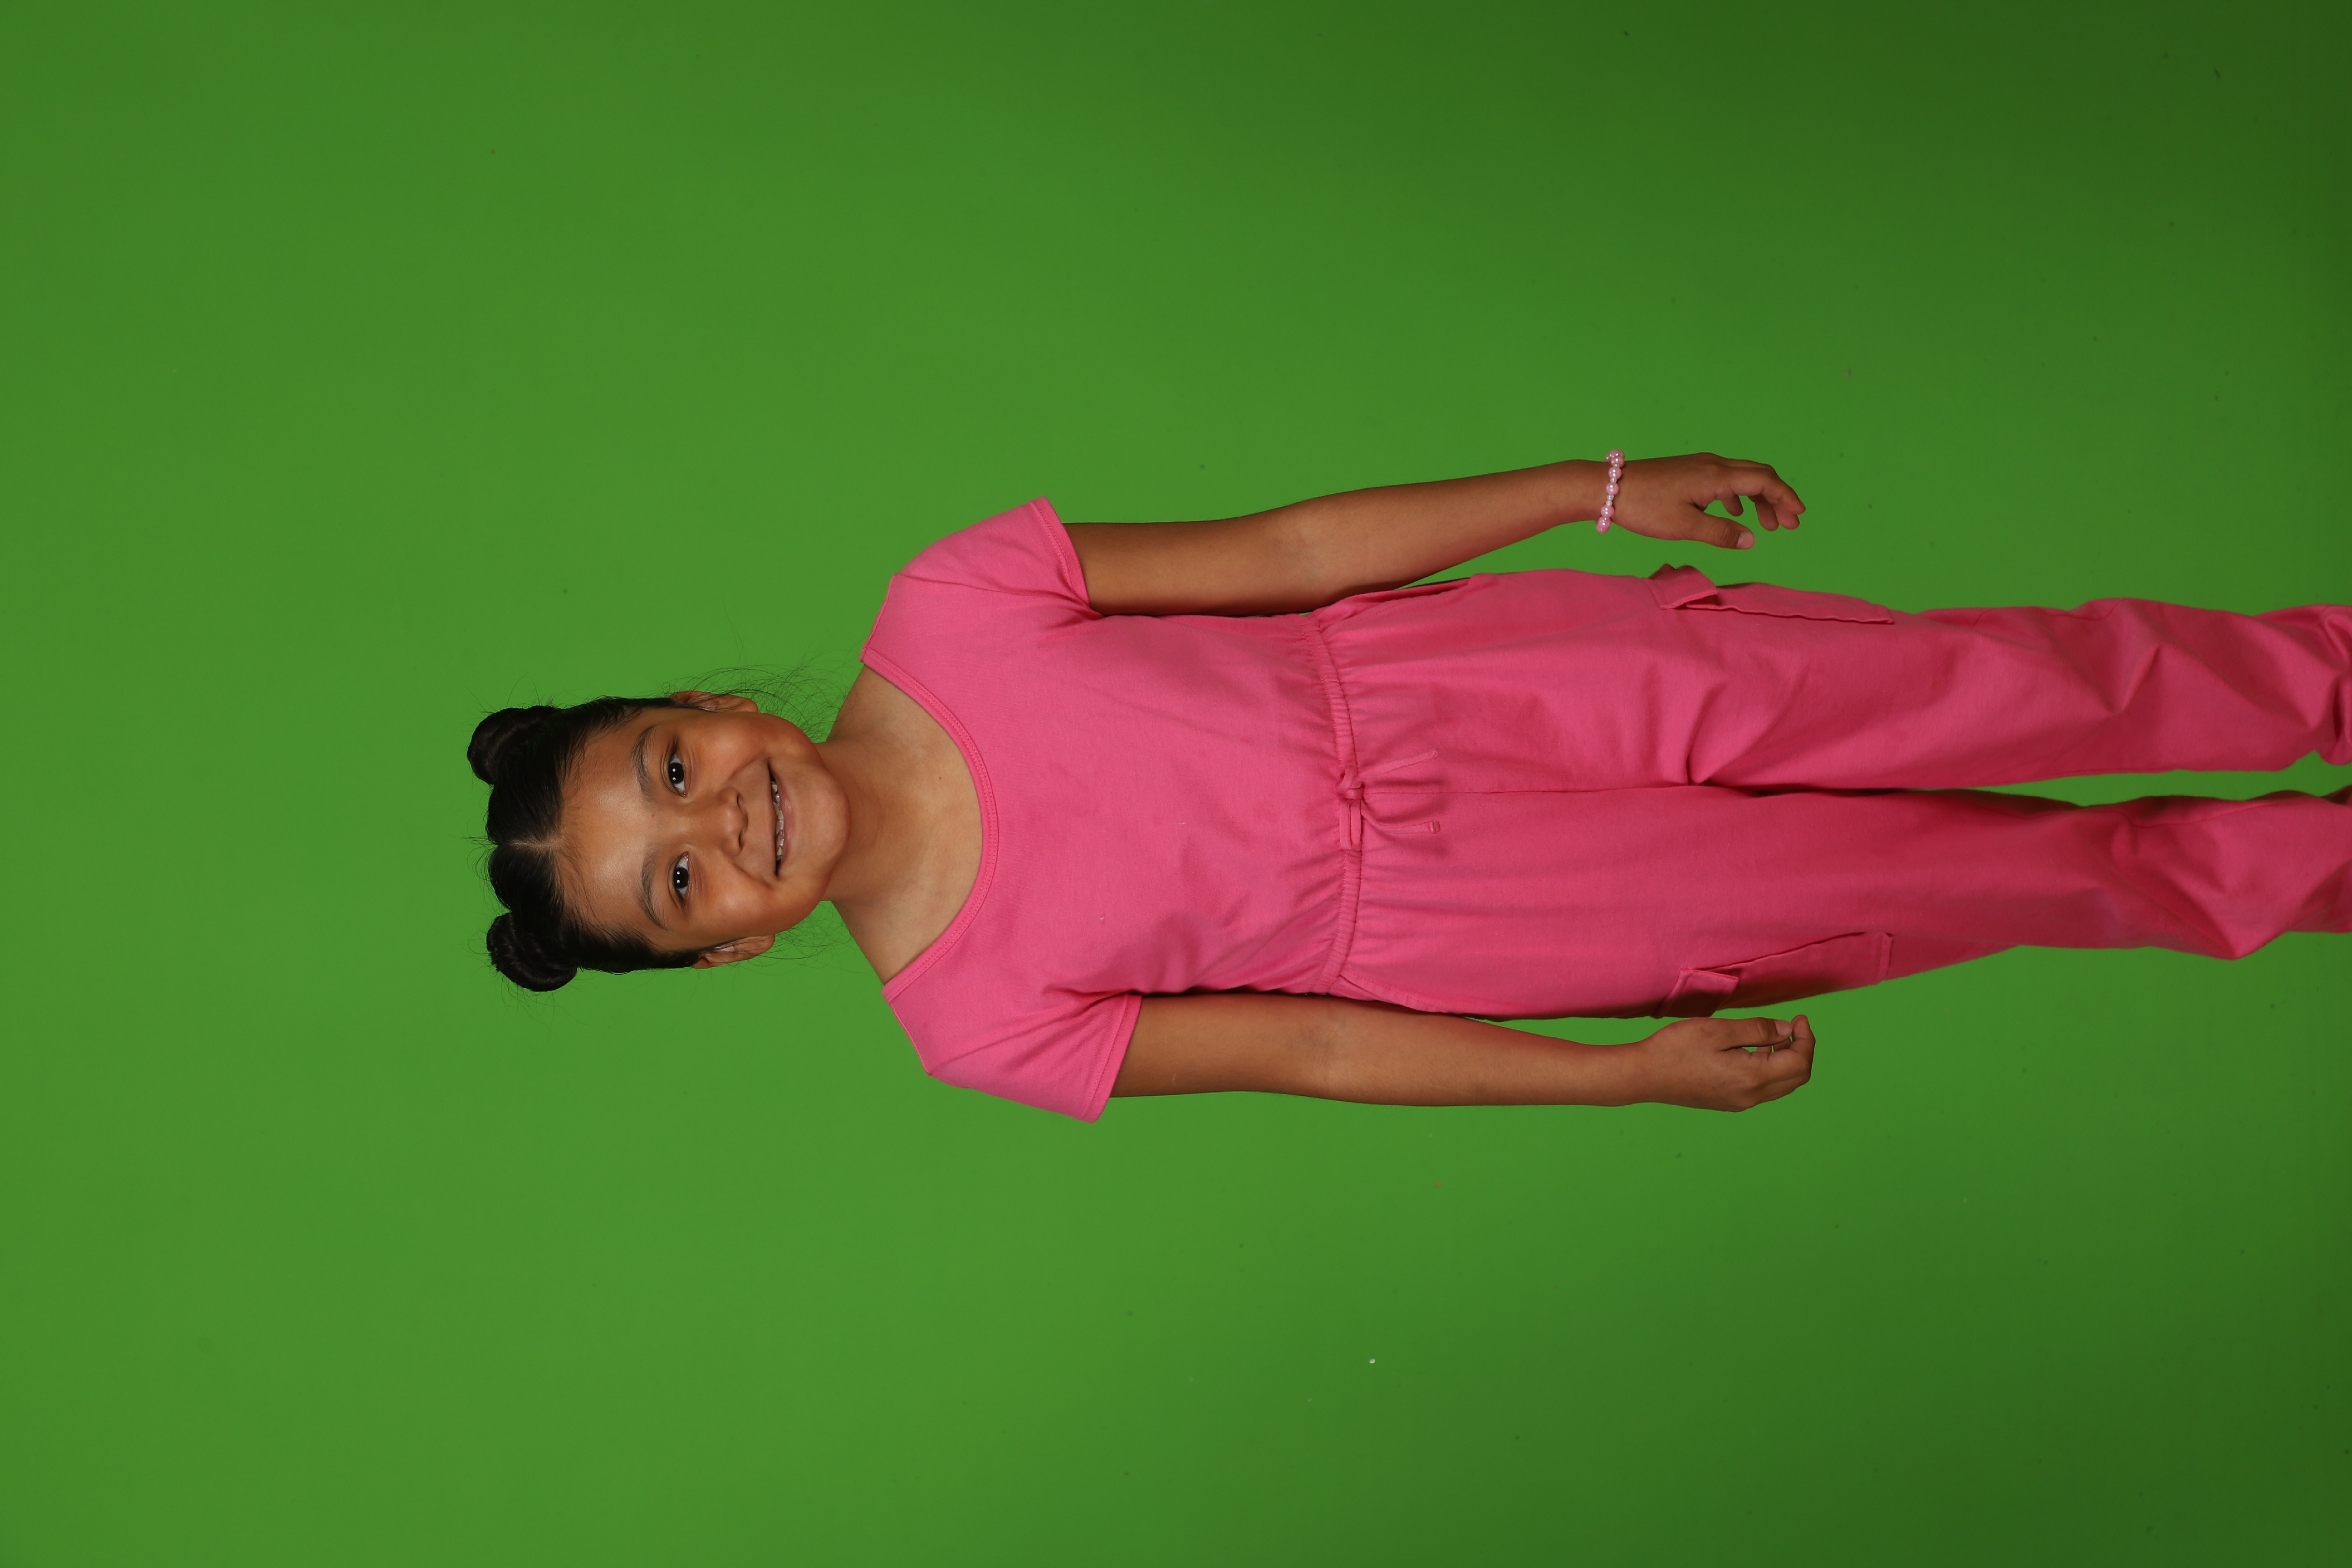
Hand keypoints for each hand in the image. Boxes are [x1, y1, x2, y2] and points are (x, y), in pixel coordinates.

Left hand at [1607, 453, 1804, 550]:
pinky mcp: (1688, 471)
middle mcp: (1713, 465)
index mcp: (1716, 476)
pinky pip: (1724, 480)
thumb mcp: (1684, 527)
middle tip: (1789, 525)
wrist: (1607, 487)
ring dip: (1758, 500)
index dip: (1786, 497)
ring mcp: (1700, 466)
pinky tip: (1734, 514)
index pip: (1764, 481)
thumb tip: (1751, 539)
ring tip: (1766, 525)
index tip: (1798, 515)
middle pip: (1758, 476)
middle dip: (1777, 499)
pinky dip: (1737, 496)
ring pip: (1741, 478)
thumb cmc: (1644, 507)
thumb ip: (1720, 534)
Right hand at [1632, 1014, 1815, 1110]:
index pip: (1799, 1062)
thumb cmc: (1676, 1049)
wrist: (1644, 1076)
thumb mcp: (1719, 1030)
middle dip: (1802, 1050)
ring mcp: (1740, 1102)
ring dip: (1786, 1060)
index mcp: (1752, 1078)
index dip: (1806, 1038)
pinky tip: (1753, 1051)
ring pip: (1781, 1085)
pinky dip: (1770, 1069)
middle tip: (1793, 1026)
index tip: (1799, 1018)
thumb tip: (1786, 1030)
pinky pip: (1763, 1089)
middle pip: (1796, 1077)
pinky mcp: (1729, 1102)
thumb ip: (1757, 1030)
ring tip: (1772, 1036)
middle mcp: (1751, 1096)